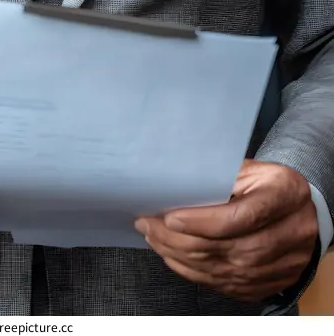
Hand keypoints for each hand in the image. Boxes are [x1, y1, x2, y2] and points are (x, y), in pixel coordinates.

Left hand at [134, 159, 318, 302]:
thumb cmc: (270, 185)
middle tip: (149, 225)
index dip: (201, 221)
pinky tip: (174, 257)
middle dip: (179, 239)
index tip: (169, 217)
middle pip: (226, 248)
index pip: (239, 217)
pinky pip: (225, 285)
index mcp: (285, 196)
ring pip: (222, 270)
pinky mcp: (268, 285)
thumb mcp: (255, 168)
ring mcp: (281, 266)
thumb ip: (223, 173)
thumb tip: (179, 180)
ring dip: (181, 257)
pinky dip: (195, 273)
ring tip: (154, 239)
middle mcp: (289, 235)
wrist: (303, 214)